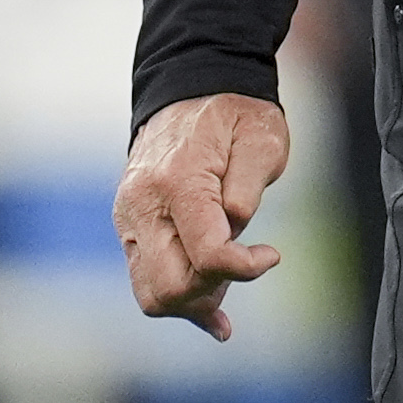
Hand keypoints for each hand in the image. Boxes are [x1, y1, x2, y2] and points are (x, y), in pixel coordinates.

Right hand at [116, 91, 290, 338]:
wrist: (190, 88)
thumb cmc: (234, 113)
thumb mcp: (262, 138)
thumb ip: (248, 190)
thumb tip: (233, 231)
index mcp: (178, 181)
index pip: (207, 255)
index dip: (245, 268)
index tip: (272, 255)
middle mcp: (142, 206)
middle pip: (170, 288)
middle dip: (212, 292)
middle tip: (247, 267)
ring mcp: (129, 220)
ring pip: (152, 294)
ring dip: (194, 302)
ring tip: (228, 290)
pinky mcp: (130, 228)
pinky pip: (146, 280)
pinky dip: (179, 298)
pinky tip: (212, 314)